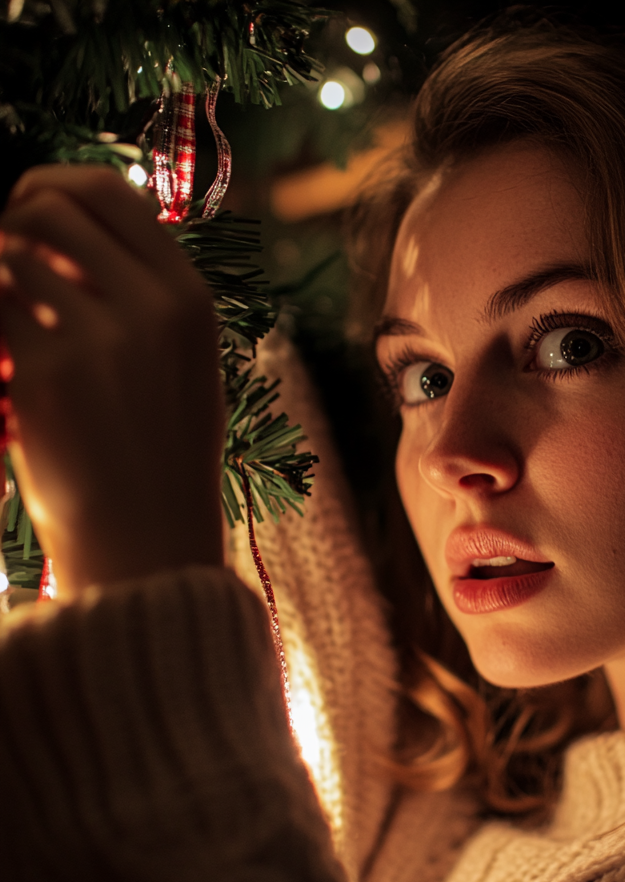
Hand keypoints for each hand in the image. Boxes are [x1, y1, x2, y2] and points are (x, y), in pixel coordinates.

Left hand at [0, 165, 223, 599]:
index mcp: (190, 300)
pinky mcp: (44, 376)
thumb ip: (144, 295)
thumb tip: (61, 231)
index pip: (111, 192)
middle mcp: (152, 309)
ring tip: (14, 325)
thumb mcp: (184, 364)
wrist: (150, 537)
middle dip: (11, 221)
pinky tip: (8, 359)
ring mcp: (98, 340)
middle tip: (7, 263)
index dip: (54, 186)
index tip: (30, 211)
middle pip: (49, 206)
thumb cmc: (164, 452)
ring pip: (7, 255)